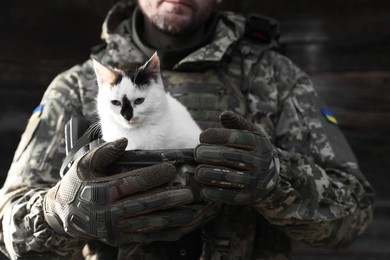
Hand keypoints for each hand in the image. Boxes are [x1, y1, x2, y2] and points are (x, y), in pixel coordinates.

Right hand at [43, 138, 194, 245]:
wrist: (63, 215)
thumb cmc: (76, 185)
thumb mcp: (84, 164)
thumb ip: (104, 152)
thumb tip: (124, 141)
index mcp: (102, 191)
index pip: (134, 181)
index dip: (154, 175)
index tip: (172, 168)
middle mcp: (110, 212)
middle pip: (145, 204)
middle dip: (169, 199)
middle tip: (188, 194)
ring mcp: (115, 228)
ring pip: (148, 223)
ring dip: (171, 218)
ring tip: (190, 213)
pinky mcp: (119, 238)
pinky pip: (144, 236)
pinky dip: (162, 234)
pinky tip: (178, 230)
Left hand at [194, 111, 279, 204]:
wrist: (270, 178)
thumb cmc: (253, 150)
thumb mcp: (251, 134)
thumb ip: (236, 123)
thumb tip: (223, 114)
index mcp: (260, 144)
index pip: (236, 138)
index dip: (217, 136)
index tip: (202, 136)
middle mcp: (260, 162)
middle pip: (232, 156)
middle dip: (211, 154)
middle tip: (197, 153)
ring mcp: (256, 181)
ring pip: (230, 176)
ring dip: (211, 174)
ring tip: (198, 171)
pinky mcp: (250, 197)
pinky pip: (231, 196)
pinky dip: (215, 193)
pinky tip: (204, 189)